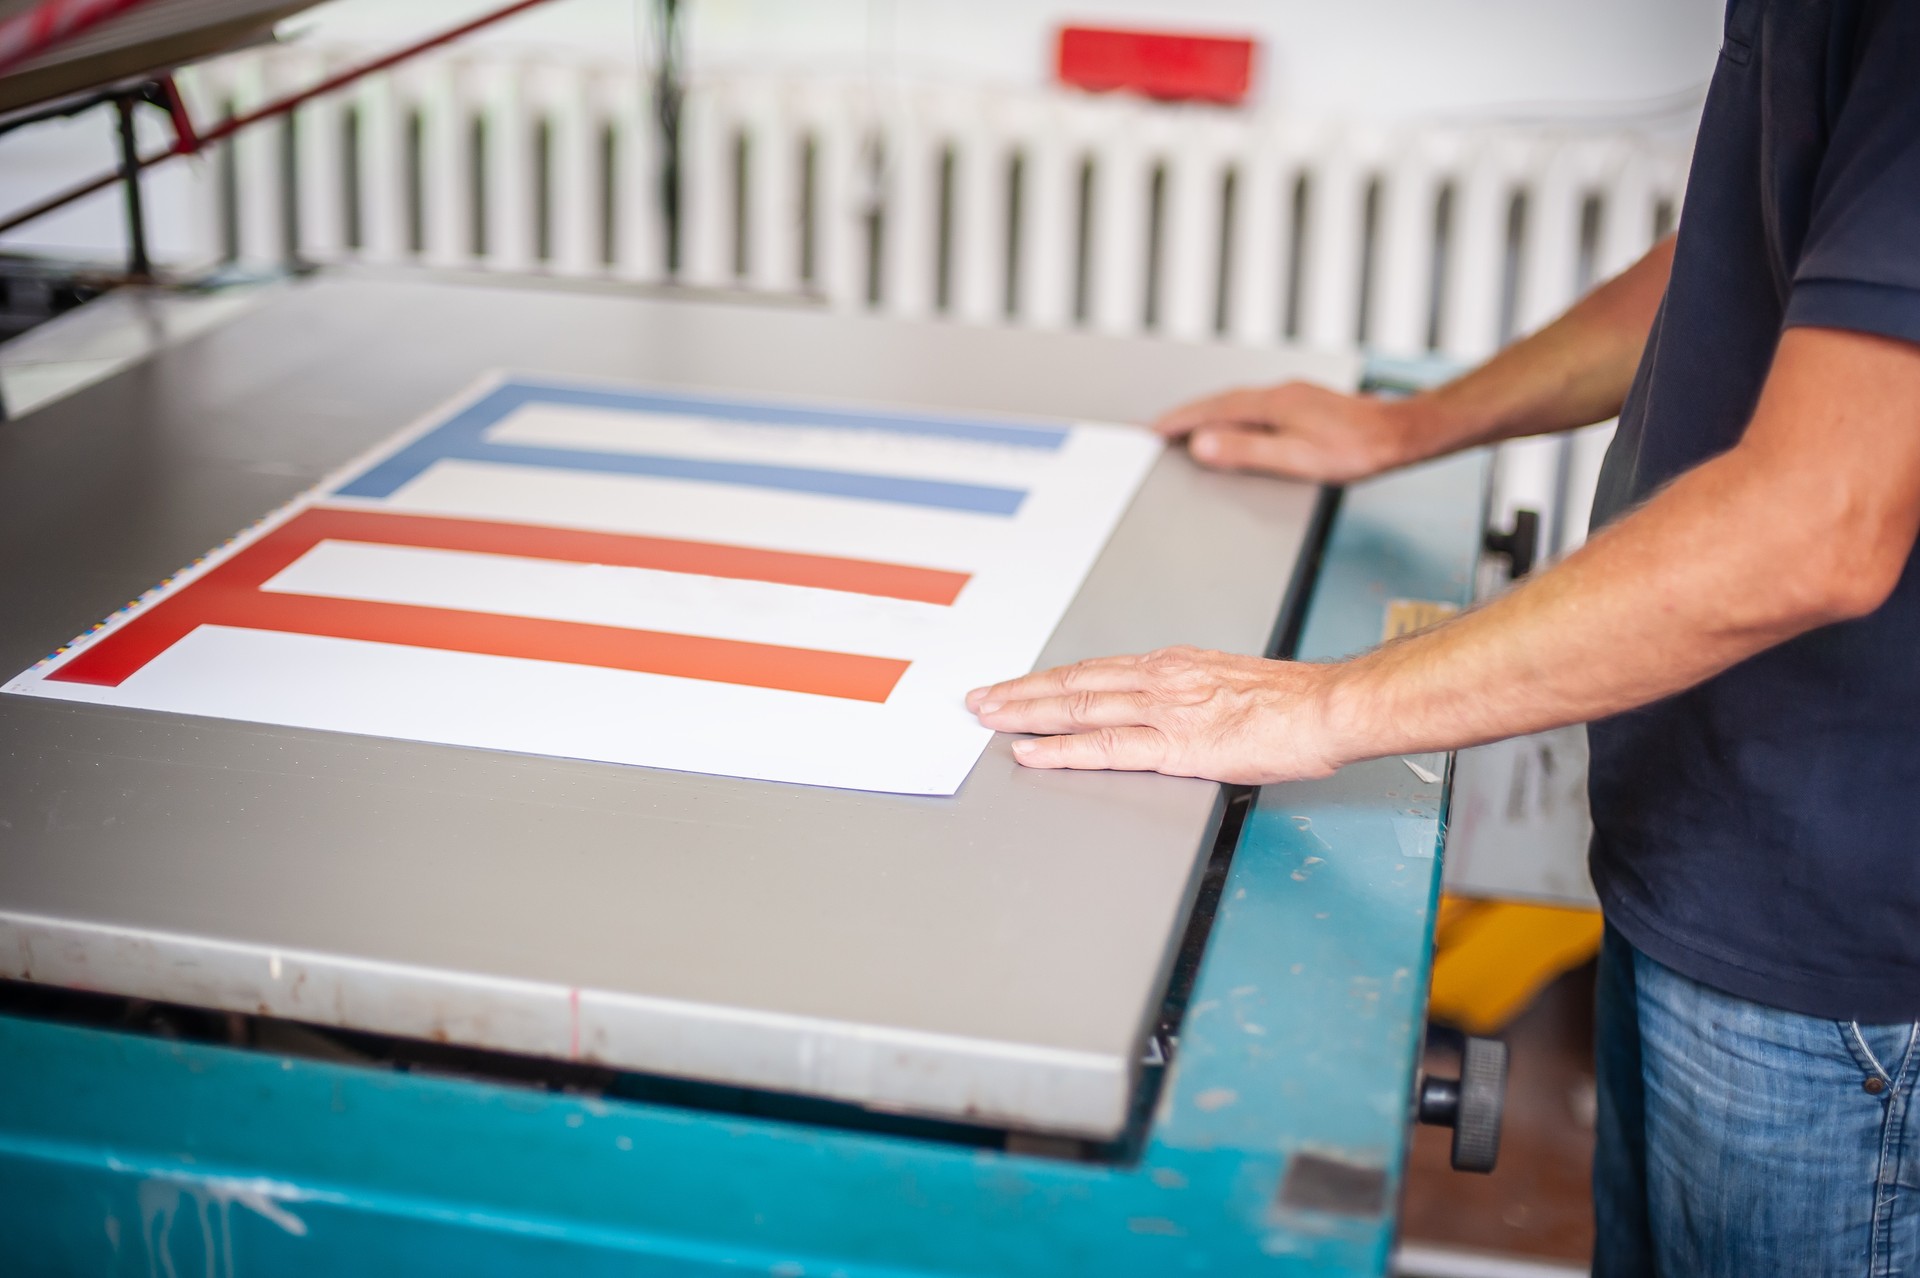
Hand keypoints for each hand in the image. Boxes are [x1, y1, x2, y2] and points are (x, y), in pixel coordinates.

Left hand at [966, 646, 1350, 784]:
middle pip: (1074, 683)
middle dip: (1021, 693)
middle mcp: (1160, 680)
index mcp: (1172, 666)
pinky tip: (1033, 752)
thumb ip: (1189, 696)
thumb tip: (1166, 711)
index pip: (1095, 671)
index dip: (1049, 680)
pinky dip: (1063, 749)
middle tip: (980, 700)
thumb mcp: (1228, 684)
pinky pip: (1107, 747)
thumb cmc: (1293, 703)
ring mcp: (1166, 710)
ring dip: (1026, 714)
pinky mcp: (1178, 746)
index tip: (1016, 686)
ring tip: (989, 720)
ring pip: (1079, 708)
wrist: (1329, 708)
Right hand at [1154, 381, 1421, 482]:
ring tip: (1186, 427)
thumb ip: (1245, 450)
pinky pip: (1254, 406)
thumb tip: (1203, 443)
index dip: (1177, 421)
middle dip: (1185, 415)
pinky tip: (1235, 425)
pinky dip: (1232, 415)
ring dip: (1207, 414)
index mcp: (1271, 404)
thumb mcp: (1294, 458)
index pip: (1211, 410)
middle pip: (1219, 401)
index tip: (1150, 430)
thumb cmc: (1355, 450)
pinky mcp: (1303, 404)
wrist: (1399, 436)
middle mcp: (1279, 393)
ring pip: (1237, 402)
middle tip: (1157, 428)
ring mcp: (1292, 396)